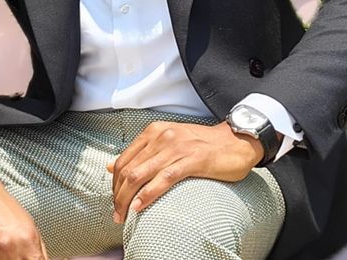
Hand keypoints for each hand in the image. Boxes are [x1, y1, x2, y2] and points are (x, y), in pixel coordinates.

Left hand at [108, 120, 263, 223]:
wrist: (234, 141)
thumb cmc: (201, 145)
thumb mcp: (167, 142)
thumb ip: (142, 153)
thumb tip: (112, 166)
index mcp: (153, 131)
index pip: (124, 159)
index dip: (114, 183)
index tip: (115, 200)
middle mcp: (161, 136)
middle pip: (129, 169)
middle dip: (117, 195)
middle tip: (116, 214)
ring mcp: (176, 148)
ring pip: (140, 175)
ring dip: (127, 199)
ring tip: (123, 216)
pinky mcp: (191, 160)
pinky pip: (163, 179)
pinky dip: (148, 195)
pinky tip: (139, 207)